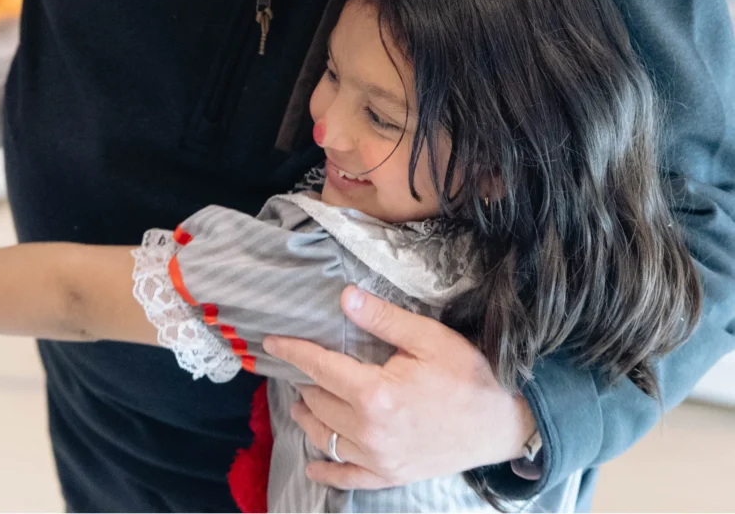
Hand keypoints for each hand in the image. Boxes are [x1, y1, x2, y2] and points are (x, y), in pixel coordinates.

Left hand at [264, 285, 534, 489]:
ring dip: (308, 416)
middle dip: (303, 379)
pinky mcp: (391, 476)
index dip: (292, 351)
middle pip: (317, 401)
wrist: (504, 423)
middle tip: (299, 364)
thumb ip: (382, 318)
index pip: (318, 368)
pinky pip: (347, 477)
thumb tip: (344, 298)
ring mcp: (379, 459)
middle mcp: (370, 431)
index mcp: (375, 393)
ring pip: (324, 437)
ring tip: (301, 399)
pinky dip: (326, 469)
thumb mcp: (428, 337)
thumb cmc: (469, 374)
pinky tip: (313, 461)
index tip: (272, 341)